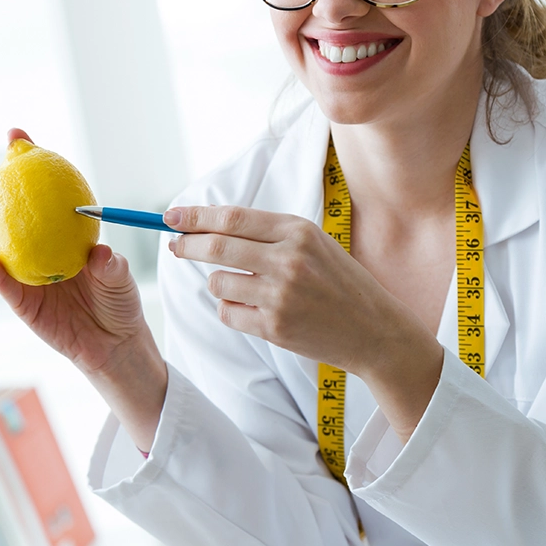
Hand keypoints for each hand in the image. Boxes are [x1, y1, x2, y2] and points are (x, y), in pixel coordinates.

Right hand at [0, 130, 166, 448]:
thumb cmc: (119, 301)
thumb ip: (110, 264)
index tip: (17, 137)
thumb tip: (99, 252)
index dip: (27, 165)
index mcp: (58, 235)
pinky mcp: (23, 306)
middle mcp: (37, 252)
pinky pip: (7, 287)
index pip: (41, 195)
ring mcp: (26, 278)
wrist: (115, 344)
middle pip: (6, 217)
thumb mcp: (120, 277)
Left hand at [165, 204, 443, 437]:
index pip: (232, 218)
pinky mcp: (275, 327)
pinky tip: (254, 309)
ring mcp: (281, 295)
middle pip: (217, 247)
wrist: (373, 329)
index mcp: (297, 231)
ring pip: (217, 282)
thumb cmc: (338, 282)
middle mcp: (288, 260)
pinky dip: (230, 309)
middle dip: (188, 245)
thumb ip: (268, 233)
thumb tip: (210, 225)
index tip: (171, 217)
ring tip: (242, 287)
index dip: (196, 216)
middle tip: (175, 245)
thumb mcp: (312, 243)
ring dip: (217, 283)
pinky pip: (228, 313)